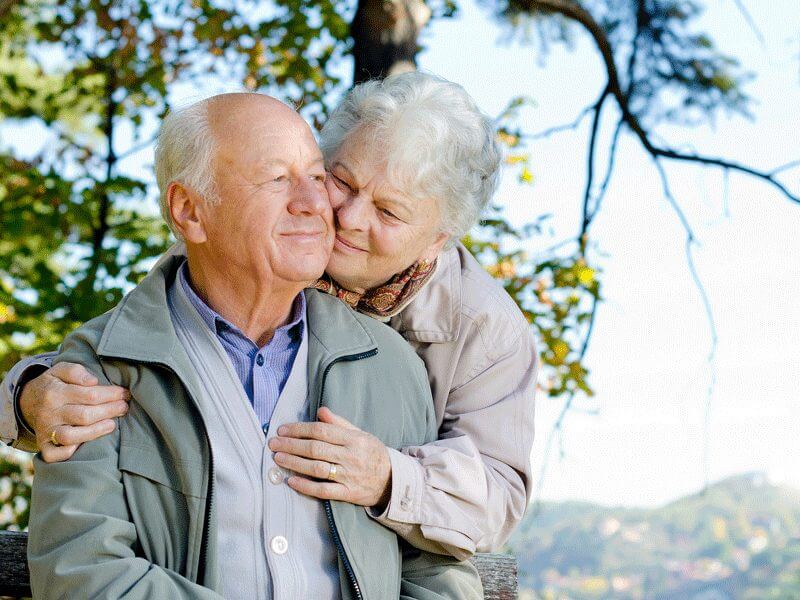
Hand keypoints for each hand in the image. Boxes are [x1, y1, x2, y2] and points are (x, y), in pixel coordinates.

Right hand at [20, 362, 129, 462]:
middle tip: (124, 407)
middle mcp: (49, 413)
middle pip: (84, 415)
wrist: (26, 401)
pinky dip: (67, 453)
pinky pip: (53, 455)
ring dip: (95, 432)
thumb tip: (93, 381)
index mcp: (55, 392)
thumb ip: (75, 371)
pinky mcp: (43, 445)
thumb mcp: (59, 370)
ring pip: (70, 436)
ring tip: (112, 425)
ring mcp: (46, 430)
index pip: (89, 394)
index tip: (125, 393)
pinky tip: (84, 445)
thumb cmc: (53, 384)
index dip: (112, 394)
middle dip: (109, 411)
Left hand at [268, 407, 391, 508]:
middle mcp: (351, 456)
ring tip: (278, 458)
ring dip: (295, 463)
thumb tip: (320, 411)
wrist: (393, 480)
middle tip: (273, 443)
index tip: (283, 430)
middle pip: (316, 448)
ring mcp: (349, 476)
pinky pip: (324, 490)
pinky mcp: (348, 494)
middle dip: (292, 445)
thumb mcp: (361, 434)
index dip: (300, 429)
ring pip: (317, 468)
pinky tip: (291, 481)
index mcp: (354, 439)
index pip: (322, 431)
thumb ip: (339, 423)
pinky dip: (306, 486)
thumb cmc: (372, 454)